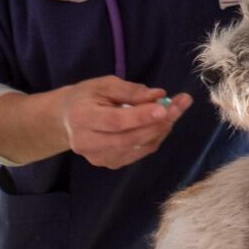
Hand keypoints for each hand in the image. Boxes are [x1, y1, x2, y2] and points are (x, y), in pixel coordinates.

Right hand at [58, 76, 191, 169]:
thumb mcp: (105, 84)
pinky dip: (154, 138)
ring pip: (138, 148)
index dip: (141, 117)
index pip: (116, 121)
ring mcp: (98, 157)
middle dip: (159, 123)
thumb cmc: (87, 96)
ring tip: (176, 109)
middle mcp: (87, 143)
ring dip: (161, 129)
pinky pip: (139, 153)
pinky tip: (162, 123)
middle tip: (180, 104)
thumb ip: (130, 90)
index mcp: (83, 118)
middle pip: (130, 138)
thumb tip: (158, 95)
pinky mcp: (109, 164)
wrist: (67, 119)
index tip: (164, 108)